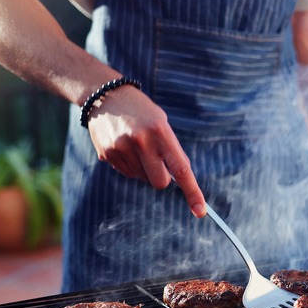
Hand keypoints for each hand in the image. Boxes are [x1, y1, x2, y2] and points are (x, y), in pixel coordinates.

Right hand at [87, 85, 206, 217]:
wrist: (106, 96)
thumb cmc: (142, 113)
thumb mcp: (162, 124)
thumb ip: (172, 151)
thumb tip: (180, 179)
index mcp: (160, 132)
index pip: (180, 169)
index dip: (192, 191)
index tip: (200, 210)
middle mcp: (141, 141)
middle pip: (159, 182)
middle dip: (161, 178)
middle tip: (156, 160)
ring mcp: (121, 149)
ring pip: (142, 179)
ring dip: (144, 169)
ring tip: (137, 145)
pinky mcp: (107, 154)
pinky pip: (127, 173)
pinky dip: (130, 165)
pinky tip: (124, 146)